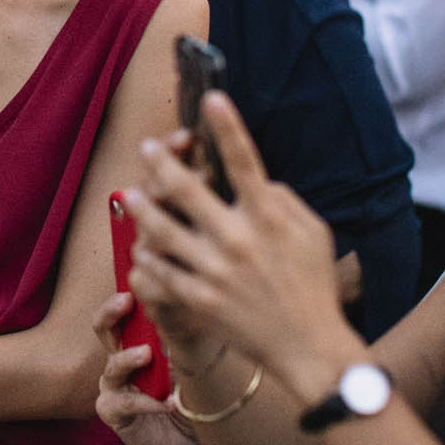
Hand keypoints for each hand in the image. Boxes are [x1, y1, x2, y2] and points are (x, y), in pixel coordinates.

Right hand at [92, 292, 205, 444]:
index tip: (137, 275)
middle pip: (103, 328)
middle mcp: (121, 359)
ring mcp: (115, 387)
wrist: (190, 443)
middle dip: (110, 313)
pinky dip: (147, 402)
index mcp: (137, 340)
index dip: (126, 292)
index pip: (124, 310)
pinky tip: (168, 403)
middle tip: (125, 302)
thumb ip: (184, 334)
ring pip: (111, 367)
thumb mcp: (193, 359)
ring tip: (146, 354)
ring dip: (129, 358)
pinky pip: (123, 404)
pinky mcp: (113, 413)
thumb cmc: (190, 395)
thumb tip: (191, 297)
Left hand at [122, 91, 361, 401]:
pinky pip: (161, 272)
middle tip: (147, 147)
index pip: (245, 162)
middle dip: (162, 164)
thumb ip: (284, 200)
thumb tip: (258, 179)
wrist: (308, 348)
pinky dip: (148, 257)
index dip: (228, 127)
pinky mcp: (199, 301)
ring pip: (162, 231)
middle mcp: (238, 241)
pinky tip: (141, 247)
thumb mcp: (314, 233)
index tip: (212, 97)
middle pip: (187, 191)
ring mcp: (214, 273)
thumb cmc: (314, 285)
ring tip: (130, 194)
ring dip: (142, 209)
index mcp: (268, 220)